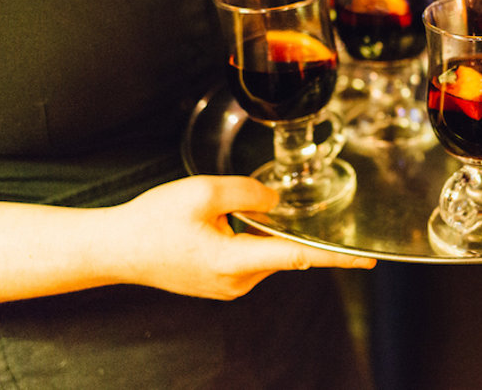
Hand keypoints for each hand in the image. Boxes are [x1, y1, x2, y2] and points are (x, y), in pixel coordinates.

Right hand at [109, 175, 374, 299]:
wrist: (114, 249)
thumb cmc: (153, 221)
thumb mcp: (204, 192)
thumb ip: (250, 193)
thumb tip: (278, 201)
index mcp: (235, 261)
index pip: (299, 257)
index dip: (335, 257)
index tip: (367, 259)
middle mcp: (237, 282)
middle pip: (280, 249)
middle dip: (279, 227)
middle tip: (246, 208)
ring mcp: (227, 288)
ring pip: (263, 253)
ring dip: (257, 232)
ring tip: (213, 217)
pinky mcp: (219, 285)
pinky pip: (247, 259)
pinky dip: (246, 241)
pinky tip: (217, 227)